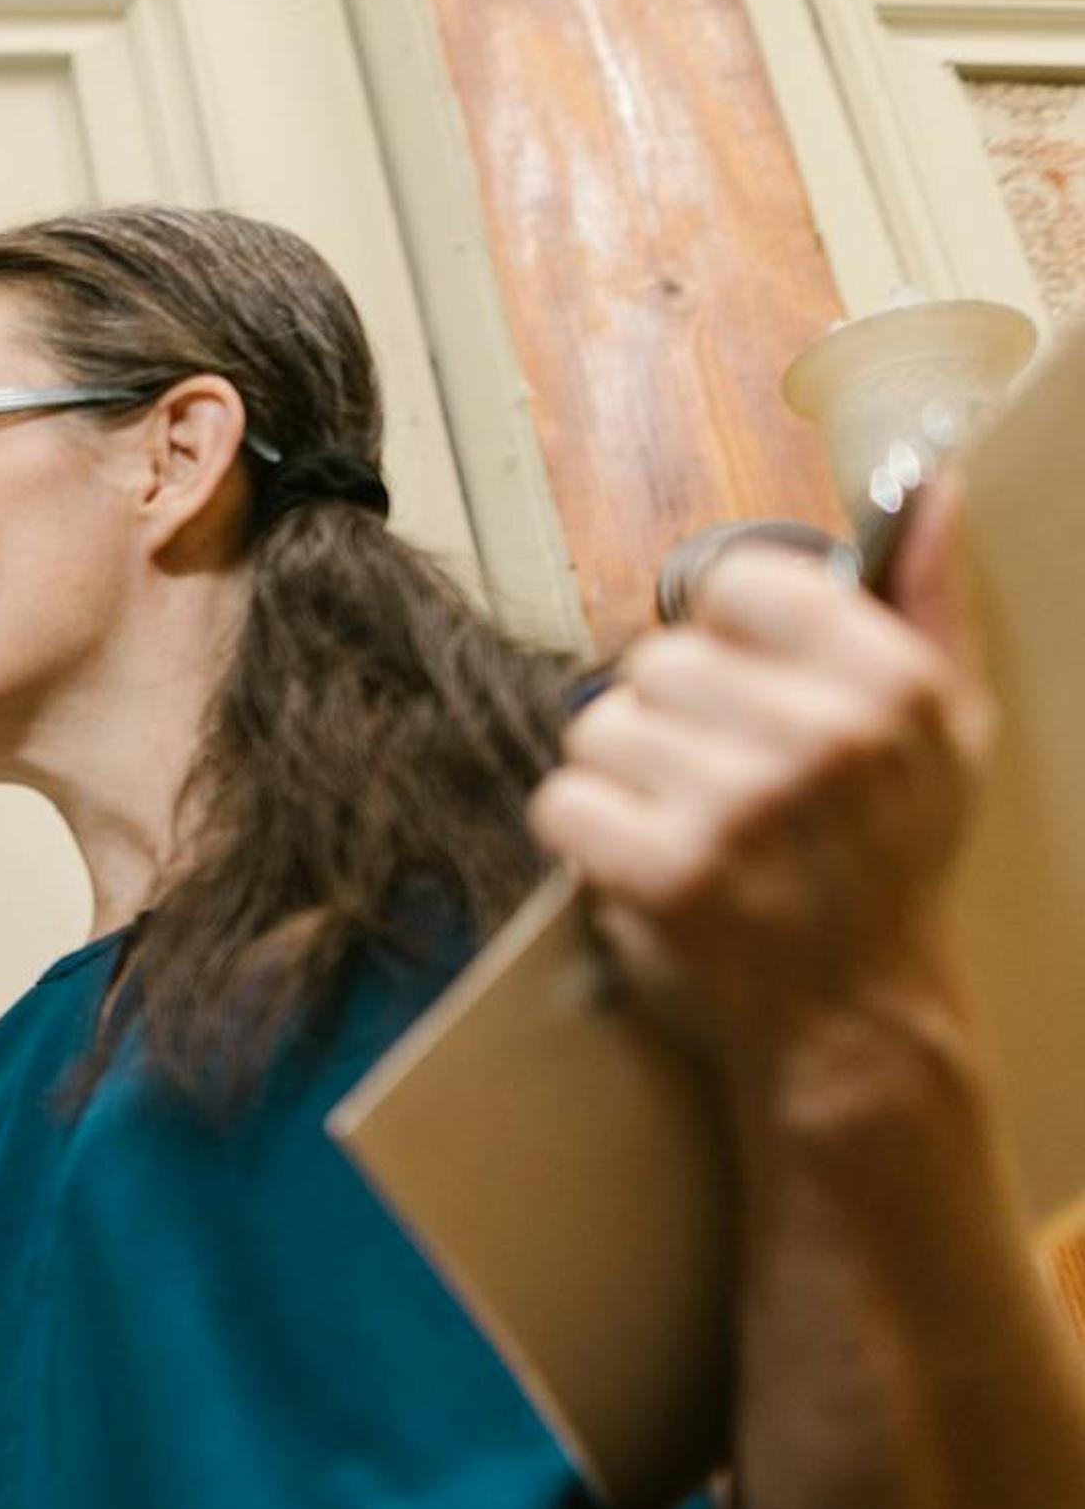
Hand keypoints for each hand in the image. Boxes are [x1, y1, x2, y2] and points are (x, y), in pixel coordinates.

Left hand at [531, 482, 996, 1086]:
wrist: (851, 1020)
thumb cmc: (888, 863)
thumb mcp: (946, 730)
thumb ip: (927, 604)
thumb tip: (928, 488)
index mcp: (889, 682)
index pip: (736, 584)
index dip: (719, 635)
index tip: (737, 690)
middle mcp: (821, 735)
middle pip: (652, 658)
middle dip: (663, 716)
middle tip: (708, 777)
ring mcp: (739, 805)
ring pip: (596, 725)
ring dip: (616, 774)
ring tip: (674, 819)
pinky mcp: (664, 870)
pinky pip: (561, 800)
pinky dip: (581, 833)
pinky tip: (636, 860)